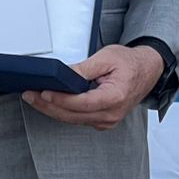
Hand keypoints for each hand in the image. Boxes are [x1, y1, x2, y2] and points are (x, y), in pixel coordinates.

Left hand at [22, 43, 162, 130]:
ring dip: (53, 110)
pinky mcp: (103, 121)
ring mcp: (107, 120)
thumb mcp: (106, 58)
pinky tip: (51, 104)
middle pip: (73, 115)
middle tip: (30, 96)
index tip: (44, 93)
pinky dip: (63, 112)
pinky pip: (79, 119)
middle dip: (48, 106)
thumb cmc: (130, 63)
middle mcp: (111, 114)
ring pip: (73, 120)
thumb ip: (84, 69)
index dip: (60, 100)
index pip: (81, 104)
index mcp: (114, 98)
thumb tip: (63, 75)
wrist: (147, 70)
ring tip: (35, 99)